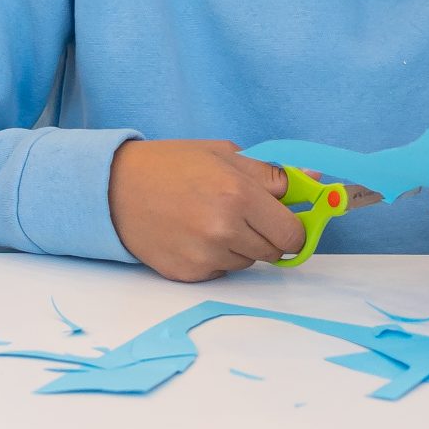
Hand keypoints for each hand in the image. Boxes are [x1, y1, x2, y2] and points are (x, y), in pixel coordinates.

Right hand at [109, 140, 305, 281]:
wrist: (113, 188)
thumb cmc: (170, 165)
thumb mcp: (222, 154)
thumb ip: (271, 173)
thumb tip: (315, 182)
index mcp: (238, 195)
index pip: (293, 233)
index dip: (291, 227)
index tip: (282, 220)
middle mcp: (225, 229)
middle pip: (275, 252)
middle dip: (265, 236)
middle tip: (240, 216)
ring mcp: (205, 255)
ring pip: (248, 263)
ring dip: (239, 246)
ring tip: (208, 221)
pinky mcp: (189, 274)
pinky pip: (221, 271)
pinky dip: (214, 257)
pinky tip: (191, 235)